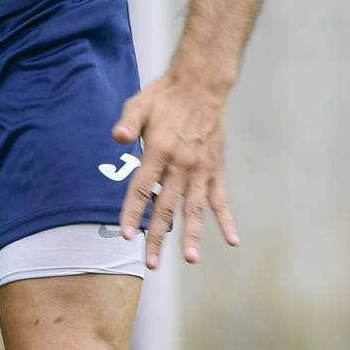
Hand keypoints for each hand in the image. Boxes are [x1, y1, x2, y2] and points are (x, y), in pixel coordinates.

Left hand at [114, 72, 239, 267]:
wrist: (201, 85)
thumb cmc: (166, 96)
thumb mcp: (139, 104)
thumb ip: (128, 123)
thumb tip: (117, 137)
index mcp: (159, 151)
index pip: (142, 188)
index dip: (134, 213)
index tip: (127, 235)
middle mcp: (181, 165)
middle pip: (166, 207)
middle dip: (157, 237)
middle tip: (151, 263)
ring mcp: (200, 170)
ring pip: (194, 209)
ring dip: (193, 235)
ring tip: (191, 259)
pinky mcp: (214, 170)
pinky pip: (221, 199)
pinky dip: (226, 220)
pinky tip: (232, 240)